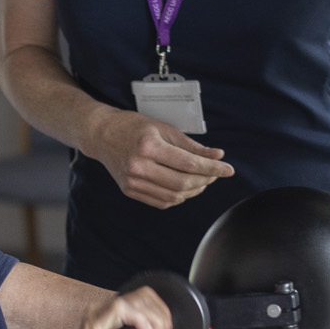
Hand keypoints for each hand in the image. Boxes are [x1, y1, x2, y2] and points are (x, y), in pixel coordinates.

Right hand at [52, 285, 183, 328]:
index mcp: (111, 318)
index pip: (143, 299)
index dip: (161, 312)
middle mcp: (102, 313)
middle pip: (142, 296)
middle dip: (161, 316)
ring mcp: (96, 317)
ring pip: (133, 301)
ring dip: (154, 320)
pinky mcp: (93, 326)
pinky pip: (121, 310)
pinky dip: (140, 321)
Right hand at [87, 108, 233, 208]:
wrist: (101, 135)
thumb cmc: (133, 127)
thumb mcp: (164, 129)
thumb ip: (192, 145)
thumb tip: (217, 155)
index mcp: (149, 147)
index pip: (189, 163)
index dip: (212, 168)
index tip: (228, 169)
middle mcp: (139, 167)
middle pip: (183, 183)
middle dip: (205, 180)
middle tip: (215, 174)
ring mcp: (133, 182)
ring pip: (174, 196)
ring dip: (194, 190)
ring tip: (202, 180)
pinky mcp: (130, 191)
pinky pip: (162, 201)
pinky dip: (179, 197)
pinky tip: (185, 187)